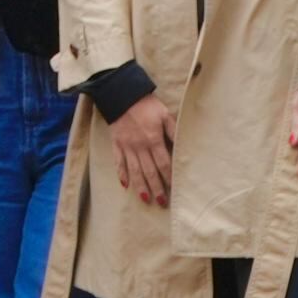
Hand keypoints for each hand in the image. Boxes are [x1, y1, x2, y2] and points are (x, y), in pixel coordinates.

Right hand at [111, 93, 177, 207]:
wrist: (122, 94)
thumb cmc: (146, 105)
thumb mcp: (164, 114)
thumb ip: (173, 131)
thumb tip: (181, 147)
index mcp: (153, 140)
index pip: (163, 164)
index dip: (169, 178)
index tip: (174, 189)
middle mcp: (140, 147)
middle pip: (149, 172)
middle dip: (156, 188)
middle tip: (162, 202)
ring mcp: (127, 147)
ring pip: (134, 171)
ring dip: (140, 186)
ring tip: (146, 199)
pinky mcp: (116, 144)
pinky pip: (118, 162)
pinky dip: (121, 174)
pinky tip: (125, 185)